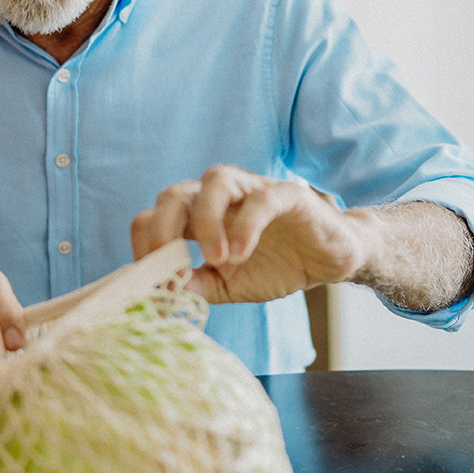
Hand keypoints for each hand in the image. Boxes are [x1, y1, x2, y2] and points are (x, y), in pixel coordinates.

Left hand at [131, 165, 372, 303]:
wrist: (329, 261)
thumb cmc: (275, 266)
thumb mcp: (227, 286)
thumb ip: (194, 285)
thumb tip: (158, 292)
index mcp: (198, 217)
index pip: (154, 216)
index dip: (145, 244)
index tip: (151, 279)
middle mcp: (219, 197)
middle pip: (174, 193)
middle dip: (162, 227)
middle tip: (169, 264)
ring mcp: (252, 190)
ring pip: (215, 180)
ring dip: (205, 221)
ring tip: (216, 258)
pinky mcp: (288, 194)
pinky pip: (261, 199)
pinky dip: (245, 225)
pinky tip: (241, 253)